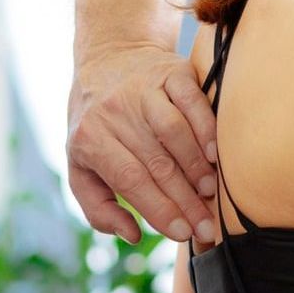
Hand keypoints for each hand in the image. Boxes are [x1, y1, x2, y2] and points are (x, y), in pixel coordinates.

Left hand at [66, 44, 218, 245]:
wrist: (108, 58)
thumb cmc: (97, 125)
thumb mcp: (81, 166)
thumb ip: (98, 208)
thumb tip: (131, 234)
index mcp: (89, 138)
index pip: (129, 180)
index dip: (158, 209)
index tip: (182, 233)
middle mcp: (114, 111)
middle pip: (156, 162)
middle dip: (185, 201)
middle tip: (205, 227)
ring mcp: (143, 88)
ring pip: (173, 132)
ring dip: (195, 166)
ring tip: (209, 192)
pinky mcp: (170, 72)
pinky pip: (191, 101)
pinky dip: (205, 128)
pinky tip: (213, 154)